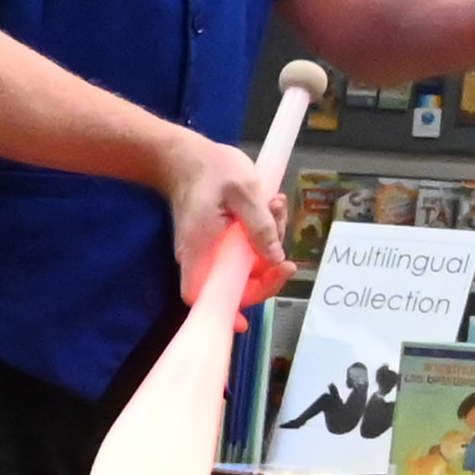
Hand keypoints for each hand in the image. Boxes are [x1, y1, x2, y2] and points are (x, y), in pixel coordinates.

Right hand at [162, 125, 288, 312]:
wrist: (185, 156)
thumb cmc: (212, 170)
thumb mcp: (245, 192)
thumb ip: (261, 226)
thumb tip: (274, 260)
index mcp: (200, 249)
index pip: (203, 294)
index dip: (224, 310)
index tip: (248, 318)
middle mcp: (200, 257)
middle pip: (232, 286)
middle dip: (265, 273)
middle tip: (289, 258)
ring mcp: (209, 250)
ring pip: (243, 266)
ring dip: (268, 244)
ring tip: (276, 207)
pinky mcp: (217, 242)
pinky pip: (242, 251)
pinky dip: (260, 236)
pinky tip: (270, 208)